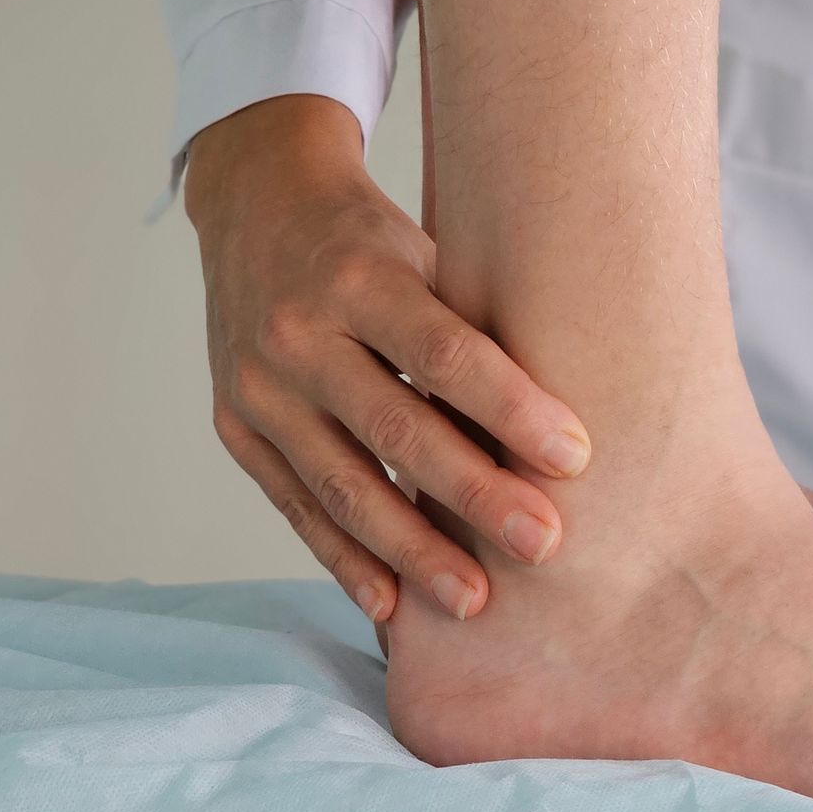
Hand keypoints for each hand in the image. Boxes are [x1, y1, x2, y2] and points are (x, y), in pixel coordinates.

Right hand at [186, 96, 591, 623]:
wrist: (254, 206)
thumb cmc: (373, 238)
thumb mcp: (425, 248)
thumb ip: (475, 321)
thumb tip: (566, 415)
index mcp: (356, 276)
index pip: (445, 354)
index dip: (511, 409)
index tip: (576, 457)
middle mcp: (297, 334)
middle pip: (396, 429)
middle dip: (474, 496)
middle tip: (544, 544)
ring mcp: (258, 387)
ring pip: (343, 485)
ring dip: (411, 551)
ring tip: (475, 601)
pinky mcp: (236, 428)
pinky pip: (296, 506)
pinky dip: (344, 559)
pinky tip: (391, 604)